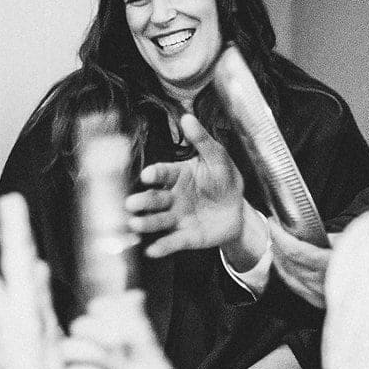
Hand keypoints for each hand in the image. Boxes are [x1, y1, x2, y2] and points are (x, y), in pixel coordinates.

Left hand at [0, 195, 63, 368]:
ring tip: (20, 226)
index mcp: (16, 308)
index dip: (14, 229)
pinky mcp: (43, 338)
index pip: (15, 259)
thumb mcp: (9, 343)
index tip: (10, 201)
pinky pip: (42, 301)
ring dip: (26, 252)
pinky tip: (38, 271)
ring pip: (29, 278)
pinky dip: (40, 282)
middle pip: (21, 262)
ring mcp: (32, 324)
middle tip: (12, 202)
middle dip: (17, 231)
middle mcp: (22, 311)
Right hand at [61, 292, 195, 368]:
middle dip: (96, 331)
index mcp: (110, 349)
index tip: (113, 318)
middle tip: (116, 344)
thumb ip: (138, 328)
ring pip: (68, 352)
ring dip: (94, 357)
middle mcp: (92, 362)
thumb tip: (134, 293)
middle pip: (77, 329)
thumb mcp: (151, 359)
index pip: (94, 316)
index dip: (101, 313)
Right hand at [127, 113, 248, 259]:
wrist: (238, 209)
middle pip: (154, 199)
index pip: (162, 174)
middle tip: (130, 204)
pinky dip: (162, 246)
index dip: (154, 175)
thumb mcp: (218, 158)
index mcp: (177, 175)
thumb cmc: (224, 180)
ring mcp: (177, 217)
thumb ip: (202, 140)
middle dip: (142, 201)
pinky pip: (172, 242)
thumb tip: (188, 117)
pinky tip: (152, 250)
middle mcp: (172, 197)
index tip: (147, 176)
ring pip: (158, 220)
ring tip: (135, 224)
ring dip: (145, 223)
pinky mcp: (185, 236)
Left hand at [265, 217, 331, 308]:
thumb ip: (335, 239)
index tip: (273, 223)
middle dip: (276, 245)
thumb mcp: (357, 239)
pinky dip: (287, 275)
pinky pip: (297, 288)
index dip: (279, 237)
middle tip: (273, 230)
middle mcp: (325, 284)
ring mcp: (322, 296)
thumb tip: (318, 235)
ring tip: (276, 245)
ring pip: (290, 278)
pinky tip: (285, 266)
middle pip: (289, 265)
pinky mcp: (322, 303)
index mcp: (333, 266)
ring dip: (279, 260)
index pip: (296, 252)